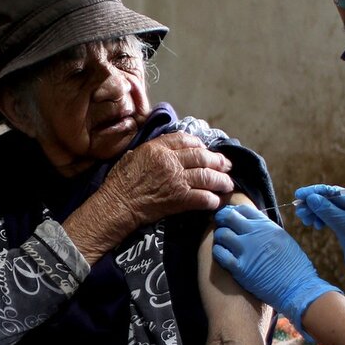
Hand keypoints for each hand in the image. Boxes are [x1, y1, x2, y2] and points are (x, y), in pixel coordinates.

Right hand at [99, 131, 234, 227]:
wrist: (117, 204)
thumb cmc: (119, 182)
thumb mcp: (132, 156)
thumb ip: (150, 149)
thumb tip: (162, 148)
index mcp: (157, 148)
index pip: (186, 139)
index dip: (200, 144)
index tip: (206, 149)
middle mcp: (170, 161)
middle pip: (202, 157)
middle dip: (218, 161)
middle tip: (227, 165)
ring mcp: (176, 180)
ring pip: (207, 176)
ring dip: (221, 181)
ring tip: (228, 184)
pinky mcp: (179, 199)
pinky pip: (202, 197)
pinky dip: (212, 200)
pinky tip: (216, 201)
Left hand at [213, 205, 339, 332]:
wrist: (297, 287)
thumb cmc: (294, 265)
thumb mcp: (282, 239)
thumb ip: (266, 230)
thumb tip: (251, 224)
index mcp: (267, 226)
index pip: (243, 209)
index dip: (234, 211)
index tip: (231, 216)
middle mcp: (255, 234)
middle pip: (229, 217)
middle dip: (222, 219)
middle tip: (220, 224)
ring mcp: (246, 250)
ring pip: (222, 234)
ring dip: (220, 236)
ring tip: (222, 242)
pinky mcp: (240, 268)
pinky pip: (220, 254)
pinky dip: (218, 251)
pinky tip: (221, 254)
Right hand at [294, 184, 344, 291]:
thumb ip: (329, 212)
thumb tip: (312, 198)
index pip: (334, 192)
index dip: (315, 192)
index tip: (299, 195)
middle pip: (330, 199)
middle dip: (313, 204)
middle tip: (299, 211)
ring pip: (329, 209)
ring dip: (315, 212)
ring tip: (304, 219)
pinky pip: (331, 218)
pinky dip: (321, 220)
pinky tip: (315, 224)